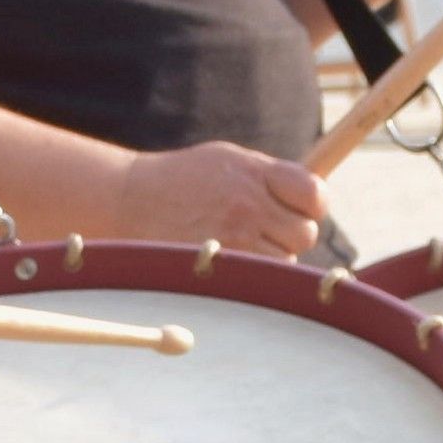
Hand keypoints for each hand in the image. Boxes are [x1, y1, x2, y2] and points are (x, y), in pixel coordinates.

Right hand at [115, 136, 325, 256]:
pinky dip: (249, 277)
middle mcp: (247, 204)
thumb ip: (269, 177)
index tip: (297, 209)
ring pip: (284, 264)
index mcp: (253, 172)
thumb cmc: (181, 181)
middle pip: (304, 235)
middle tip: (260, 232)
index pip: (315, 195)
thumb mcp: (226, 161)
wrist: (127, 201)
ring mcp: (233, 238)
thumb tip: (314, 198)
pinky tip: (225, 263)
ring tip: (235, 247)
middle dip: (288, 236)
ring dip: (268, 260)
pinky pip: (257, 282)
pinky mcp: (218, 267)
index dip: (311, 206)